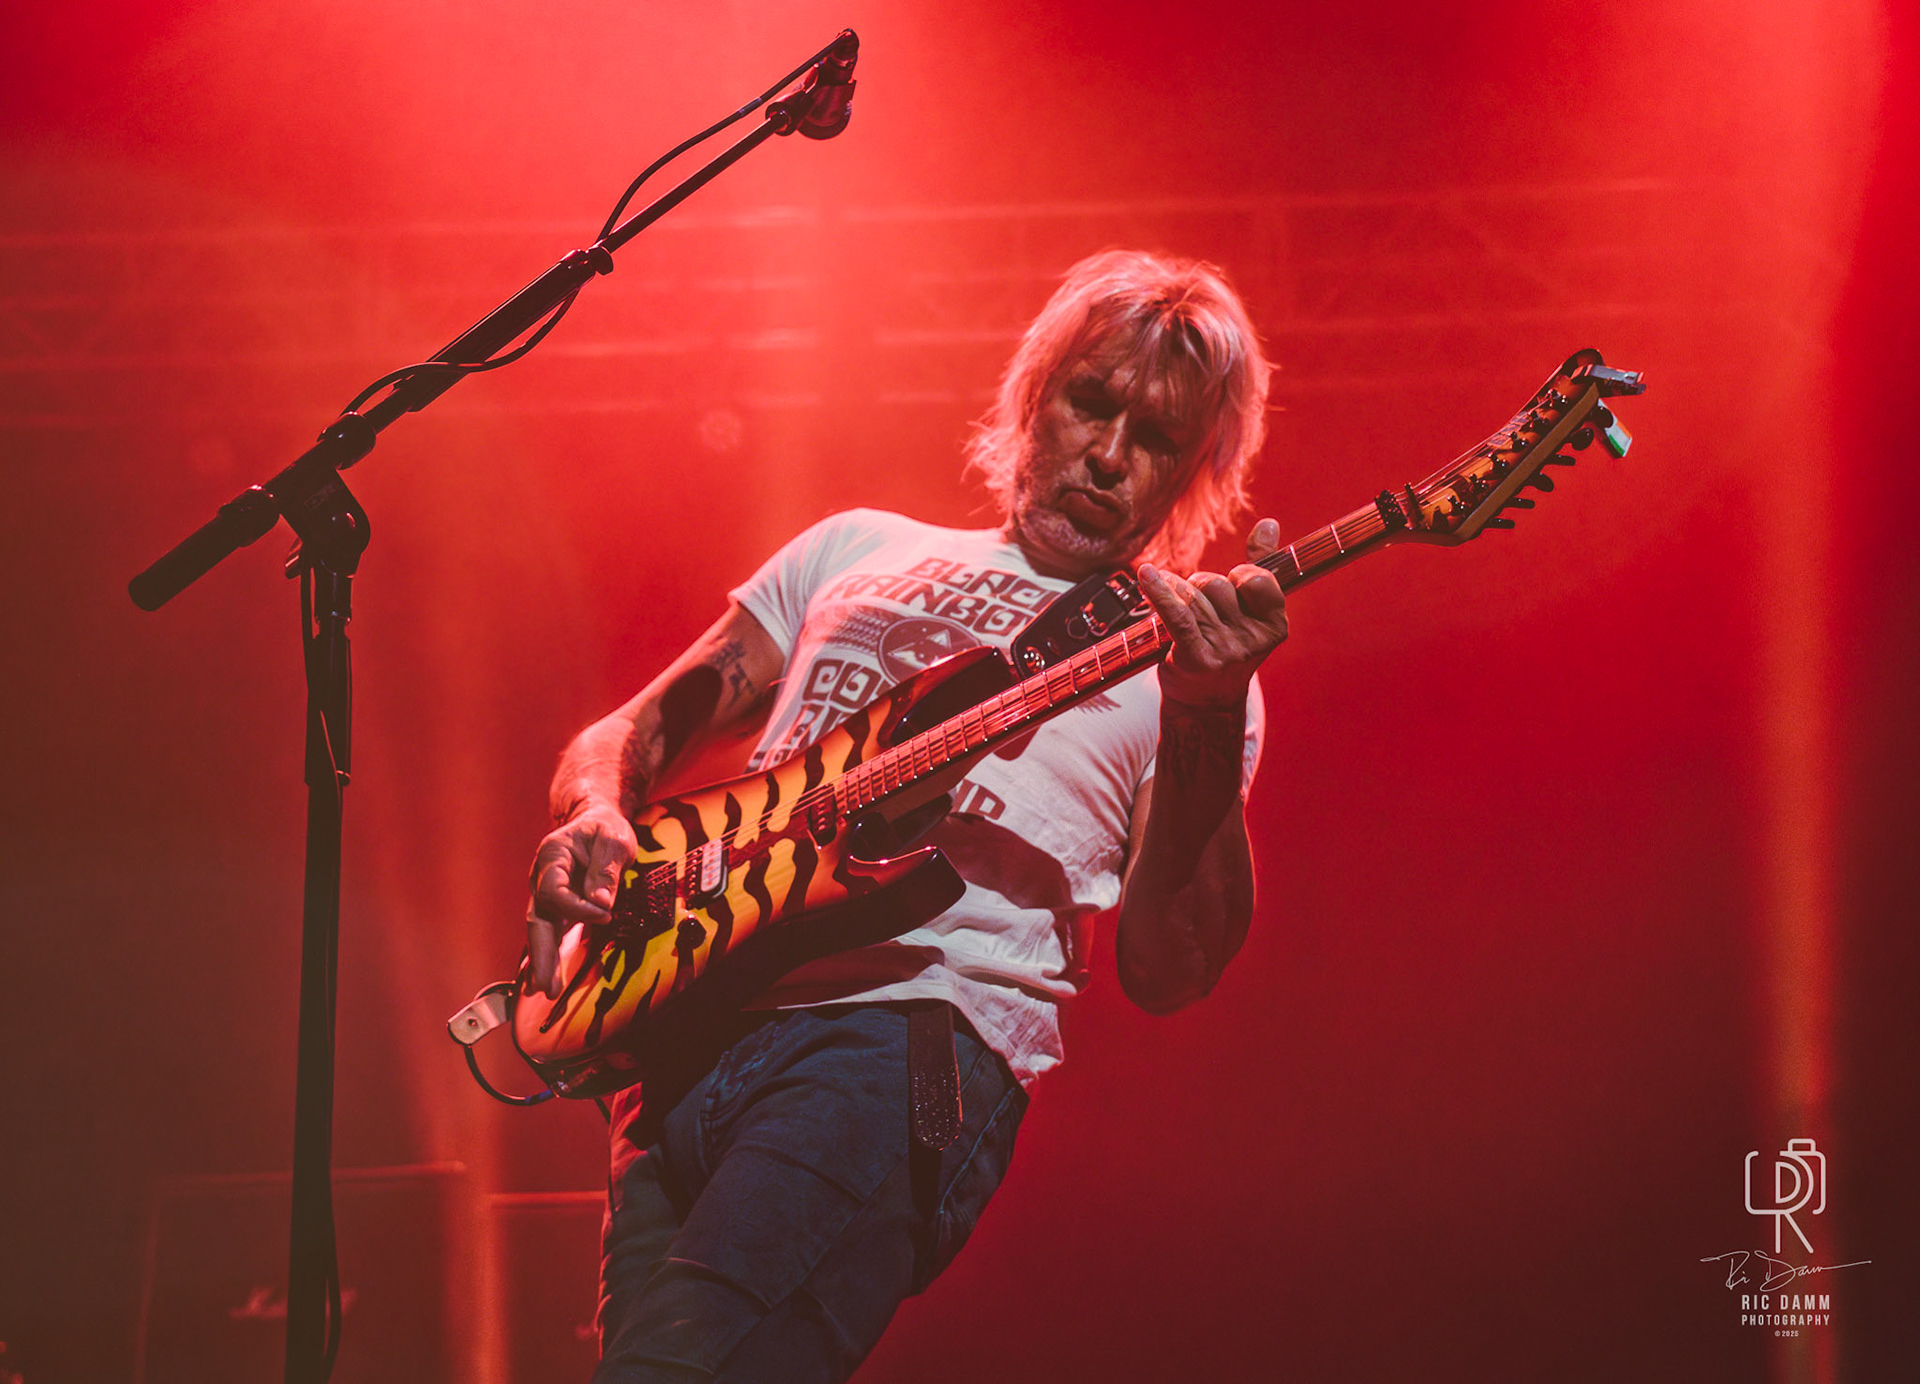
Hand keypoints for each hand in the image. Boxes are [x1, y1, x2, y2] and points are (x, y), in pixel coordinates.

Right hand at [526, 800, 638, 998]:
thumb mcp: (612, 839)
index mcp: (552, 856)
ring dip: (542, 961)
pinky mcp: (558, 907)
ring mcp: (547, 894)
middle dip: (541, 954)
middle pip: (537, 918)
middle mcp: (541, 877)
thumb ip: (605, 870)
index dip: (577, 907)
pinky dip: (547, 956)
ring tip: (544, 990)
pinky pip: (550, 933)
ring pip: (540, 931)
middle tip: (545, 985)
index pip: (555, 891)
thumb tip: (600, 904)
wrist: (597, 819)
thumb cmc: (605, 827)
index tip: (605, 913)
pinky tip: (543, 980)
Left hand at [1137, 517, 1287, 708]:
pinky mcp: (1195, 658)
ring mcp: (1225, 651)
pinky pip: (1177, 614)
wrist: (1205, 700)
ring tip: (1178, 611)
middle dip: (1201, 586)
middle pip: (1217, 585)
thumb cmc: (1226, 644)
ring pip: (1192, 597)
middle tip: (1199, 608)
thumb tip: (1268, 523)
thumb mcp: (1251, 610)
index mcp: (1274, 625)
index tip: (1233, 587)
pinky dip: (1159, 592)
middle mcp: (1253, 640)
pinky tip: (1146, 574)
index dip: (1239, 576)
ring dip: (1177, 594)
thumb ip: (1260, 566)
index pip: (1256, 578)